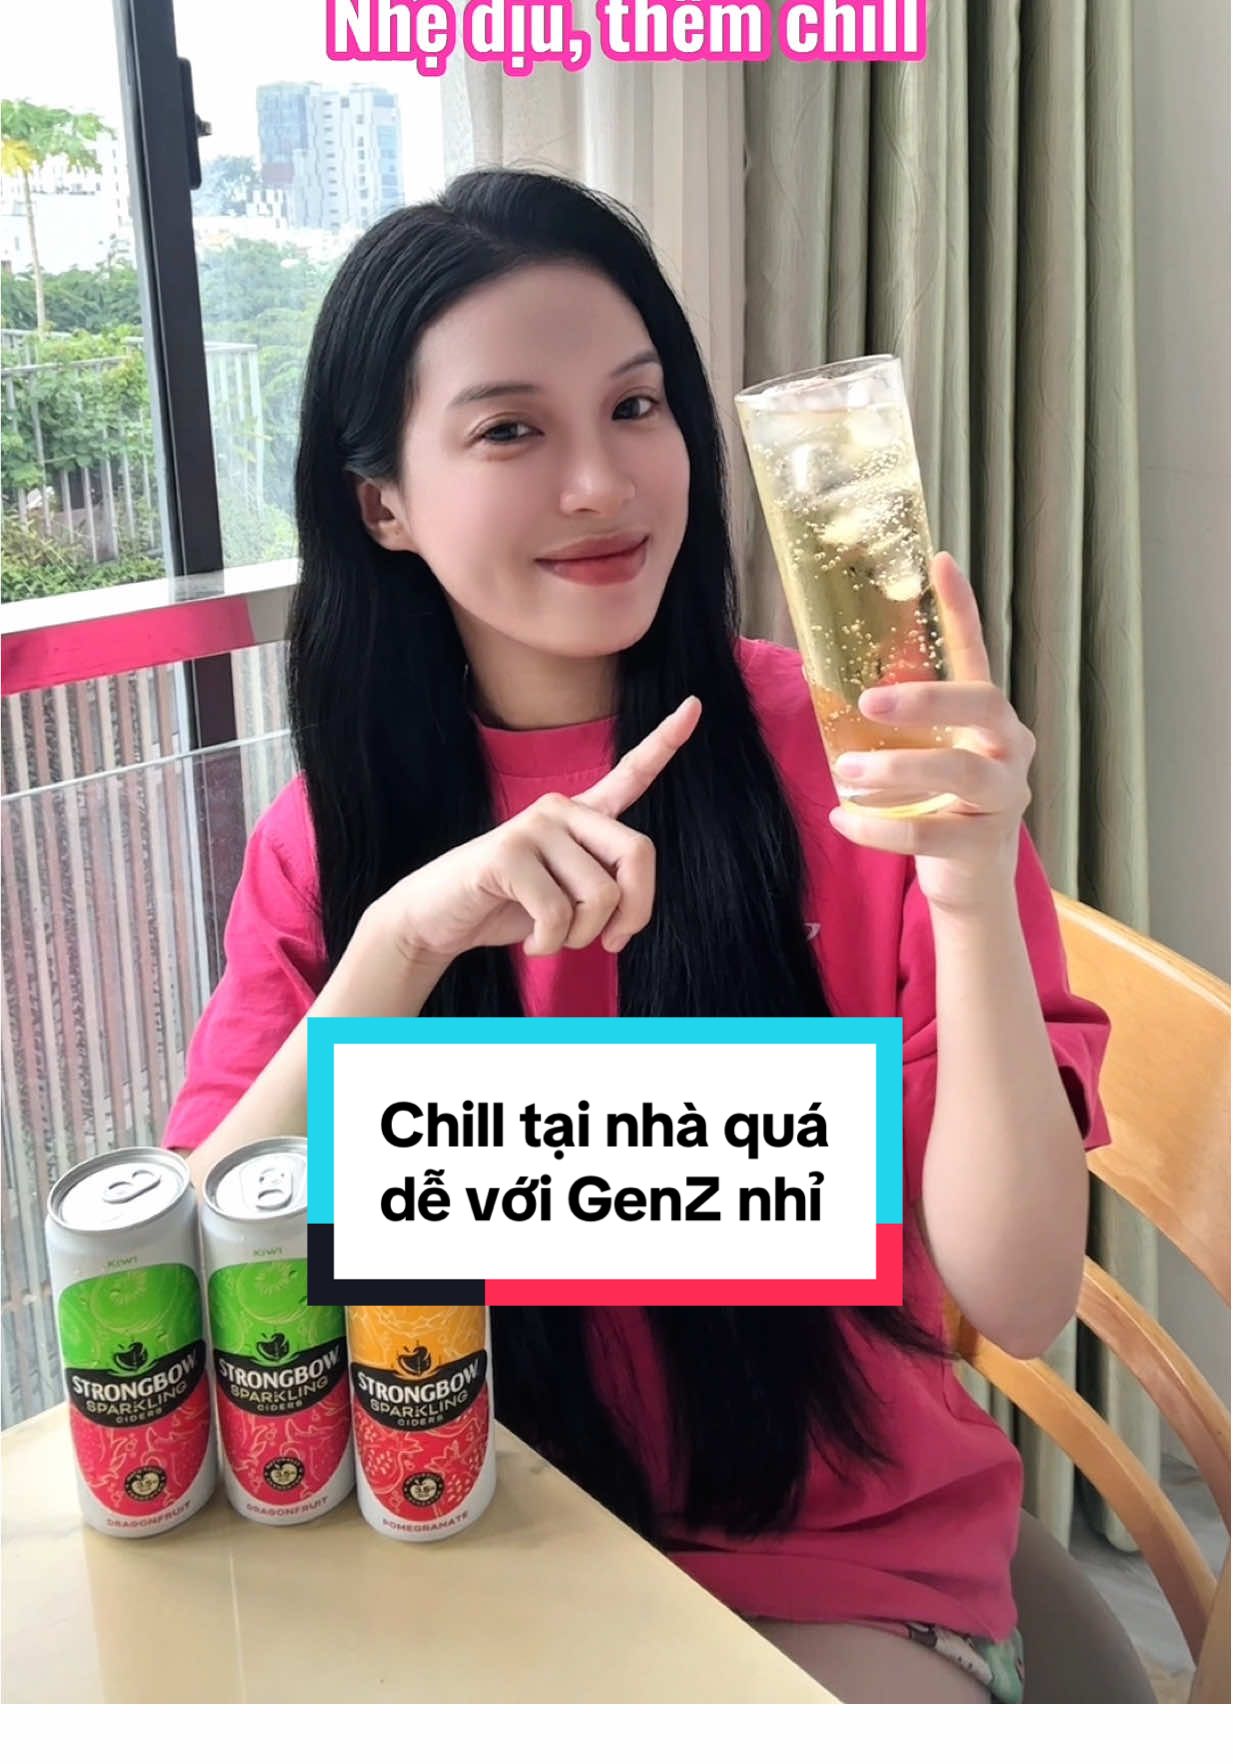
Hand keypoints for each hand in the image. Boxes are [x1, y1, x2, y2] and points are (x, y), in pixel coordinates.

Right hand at [375, 698, 701, 965]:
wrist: (437, 918)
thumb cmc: (508, 908)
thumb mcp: (568, 899)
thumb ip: (604, 891)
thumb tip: (628, 915)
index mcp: (581, 816)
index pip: (631, 774)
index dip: (665, 742)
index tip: (695, 705)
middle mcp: (560, 810)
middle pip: (638, 854)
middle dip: (635, 912)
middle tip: (612, 942)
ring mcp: (532, 826)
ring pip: (600, 895)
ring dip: (582, 936)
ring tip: (551, 937)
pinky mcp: (507, 853)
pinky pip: (557, 914)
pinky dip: (550, 944)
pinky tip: (530, 942)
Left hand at [827, 554, 1034, 915]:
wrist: (970, 882)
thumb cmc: (936, 806)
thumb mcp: (920, 756)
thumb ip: (893, 724)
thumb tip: (823, 677)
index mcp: (988, 718)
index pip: (975, 654)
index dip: (960, 609)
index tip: (939, 562)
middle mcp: (1008, 747)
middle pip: (981, 704)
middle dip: (925, 698)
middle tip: (868, 701)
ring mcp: (1005, 796)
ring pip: (959, 770)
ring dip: (897, 769)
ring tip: (846, 771)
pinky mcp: (985, 843)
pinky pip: (930, 834)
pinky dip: (879, 829)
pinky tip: (843, 819)